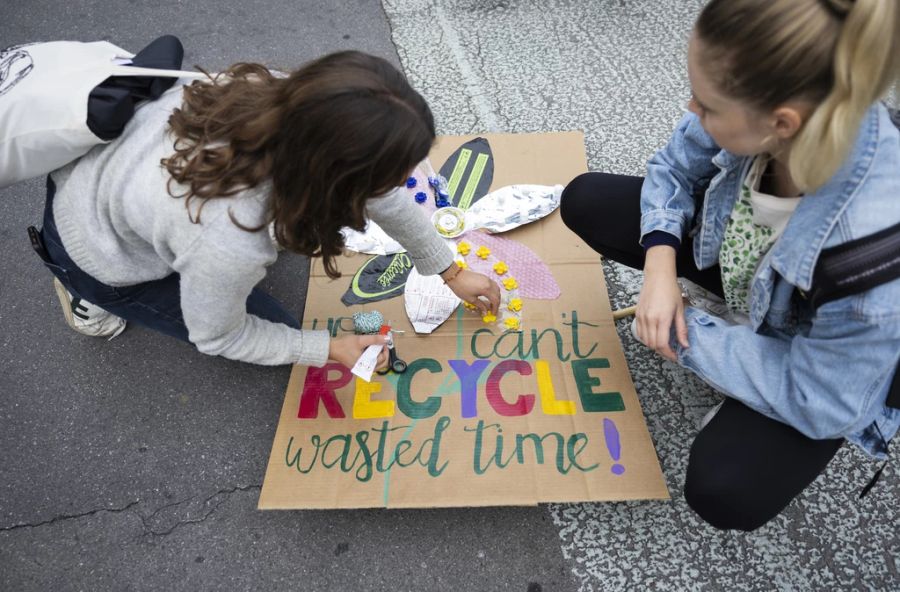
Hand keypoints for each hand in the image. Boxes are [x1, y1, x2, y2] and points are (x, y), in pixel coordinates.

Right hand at [328, 334, 389, 369]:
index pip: (383, 359)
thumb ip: (375, 339)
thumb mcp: (361, 340)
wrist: (331, 348)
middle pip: (382, 365)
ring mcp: (362, 369)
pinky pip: (371, 364)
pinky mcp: (359, 367)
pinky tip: (371, 349)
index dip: (385, 349)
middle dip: (384, 354)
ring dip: (380, 355)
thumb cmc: (345, 345)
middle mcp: (365, 370)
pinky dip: (374, 357)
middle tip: (382, 344)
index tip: (383, 341)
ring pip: (377, 365)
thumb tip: (387, 338)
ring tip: (376, 346)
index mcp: (366, 365)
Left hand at [442, 267, 500, 314]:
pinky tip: (489, 295)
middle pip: (498, 294)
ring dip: (496, 296)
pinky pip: (493, 284)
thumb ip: (480, 305)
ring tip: (491, 303)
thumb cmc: (461, 288)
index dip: (495, 308)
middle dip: (496, 303)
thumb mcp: (471, 299)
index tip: (493, 314)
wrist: (455, 275)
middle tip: (492, 310)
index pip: (495, 300)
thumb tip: (485, 312)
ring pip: (497, 289)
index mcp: (486, 289)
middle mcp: (489, 283)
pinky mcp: (484, 277)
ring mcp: (487, 279)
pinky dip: (493, 291)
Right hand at [635, 246, 688, 361]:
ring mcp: (641, 317)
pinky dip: (646, 338)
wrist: (658, 277)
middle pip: (652, 345)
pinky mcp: (637, 314)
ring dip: (653, 346)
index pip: (662, 344)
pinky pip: (640, 332)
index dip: (669, 354)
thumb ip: (682, 329)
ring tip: (663, 344)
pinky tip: (654, 336)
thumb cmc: (671, 291)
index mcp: (662, 319)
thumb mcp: (680, 310)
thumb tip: (685, 345)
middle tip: (671, 351)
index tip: (675, 356)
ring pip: (645, 340)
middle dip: (662, 351)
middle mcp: (649, 319)